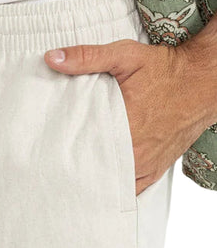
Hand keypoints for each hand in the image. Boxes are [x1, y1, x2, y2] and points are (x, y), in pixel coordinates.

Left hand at [44, 29, 216, 195]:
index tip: (47, 150)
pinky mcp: (154, 171)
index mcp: (125, 127)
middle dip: (74, 167)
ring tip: (71, 173)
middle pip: (94, 171)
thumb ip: (88, 58)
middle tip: (54, 163)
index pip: (82, 151)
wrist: (203, 82)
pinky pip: (129, 191)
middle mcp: (136, 153)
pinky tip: (97, 183)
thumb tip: (53, 59)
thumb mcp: (125, 56)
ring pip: (110, 185)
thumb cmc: (166, 70)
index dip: (62, 152)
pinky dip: (113, 188)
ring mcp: (146, 166)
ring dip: (92, 180)